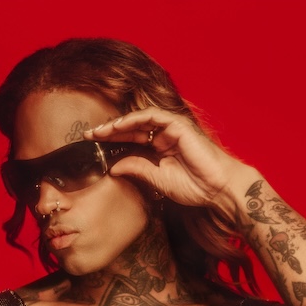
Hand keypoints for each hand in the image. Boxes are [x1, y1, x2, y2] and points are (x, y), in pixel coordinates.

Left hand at [86, 107, 257, 218]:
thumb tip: (113, 167)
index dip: (112, 142)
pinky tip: (120, 125)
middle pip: (132, 128)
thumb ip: (136, 169)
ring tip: (100, 131)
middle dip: (110, 131)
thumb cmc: (194, 187)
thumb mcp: (157, 180)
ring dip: (119, 123)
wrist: (217, 188)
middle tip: (88, 135)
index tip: (92, 146)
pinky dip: (136, 119)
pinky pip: (153, 117)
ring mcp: (172, 129)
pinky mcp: (179, 126)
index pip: (132, 140)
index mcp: (160, 148)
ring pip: (140, 119)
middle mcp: (164, 136)